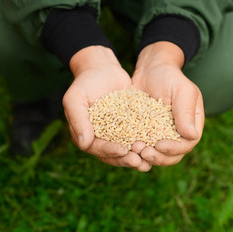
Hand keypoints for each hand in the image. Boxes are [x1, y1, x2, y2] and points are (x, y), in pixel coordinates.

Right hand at [63, 46, 151, 171]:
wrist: (102, 69)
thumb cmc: (85, 82)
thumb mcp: (75, 99)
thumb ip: (78, 121)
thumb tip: (84, 144)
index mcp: (85, 135)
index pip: (96, 148)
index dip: (109, 151)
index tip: (123, 150)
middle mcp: (100, 138)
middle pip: (112, 155)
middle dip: (125, 159)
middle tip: (138, 161)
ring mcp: (115, 134)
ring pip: (126, 150)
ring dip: (137, 156)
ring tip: (148, 159)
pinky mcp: (129, 127)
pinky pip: (136, 137)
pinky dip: (145, 143)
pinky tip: (156, 145)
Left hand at [132, 42, 204, 165]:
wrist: (150, 70)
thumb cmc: (169, 76)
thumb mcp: (181, 90)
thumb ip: (186, 112)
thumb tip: (192, 136)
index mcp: (191, 124)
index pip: (187, 144)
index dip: (174, 148)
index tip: (159, 145)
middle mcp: (178, 133)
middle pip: (173, 155)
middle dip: (159, 157)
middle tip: (144, 153)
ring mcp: (161, 135)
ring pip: (158, 154)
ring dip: (147, 157)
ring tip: (134, 151)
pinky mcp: (146, 133)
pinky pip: (143, 146)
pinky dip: (136, 150)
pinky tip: (126, 148)